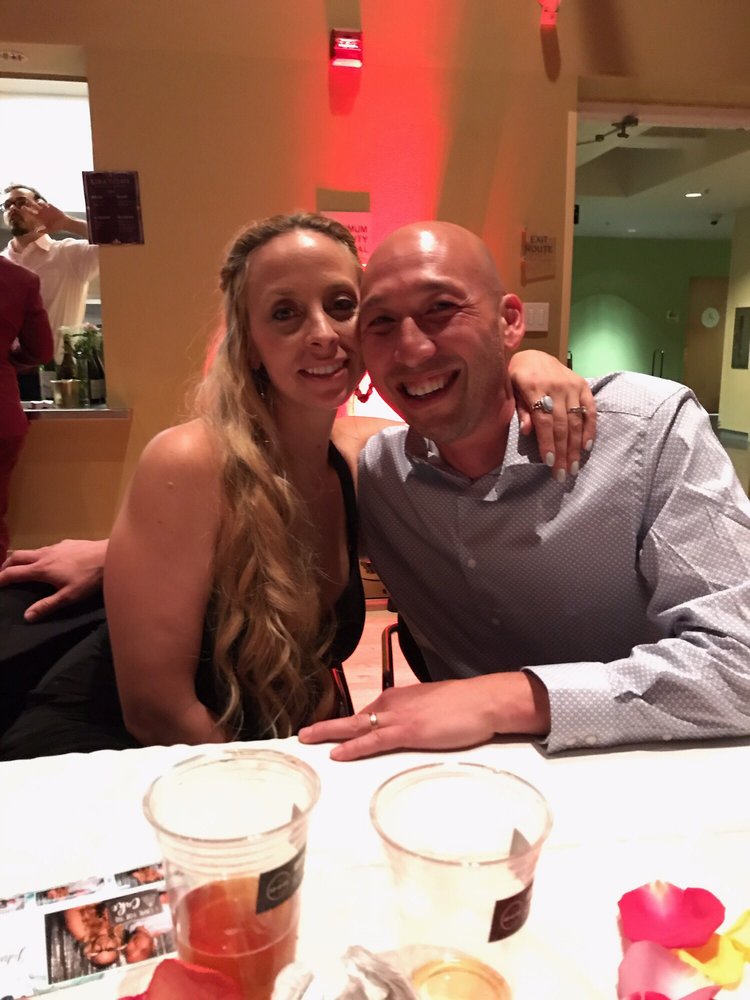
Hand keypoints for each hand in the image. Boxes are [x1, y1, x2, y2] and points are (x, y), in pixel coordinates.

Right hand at [0, 538, 107, 620]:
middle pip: (17, 556)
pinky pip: (46, 548)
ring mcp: (56, 546)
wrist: (109, 556)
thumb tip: (27, 616)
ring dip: (21, 558)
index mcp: (42, 569)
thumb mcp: (69, 596)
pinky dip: (38, 554)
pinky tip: (47, 560)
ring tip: (20, 567)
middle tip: (2, 573)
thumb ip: (47, 605)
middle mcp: (45, 554)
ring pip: (32, 551)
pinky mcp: (66, 543)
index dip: (0, 578)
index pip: (13, 573)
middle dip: (6, 565)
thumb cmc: (89, 578)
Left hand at [19, 199, 67, 236]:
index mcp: (39, 218)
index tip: (23, 208)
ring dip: (35, 202)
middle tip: (27, 202)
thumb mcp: (50, 230)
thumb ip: (43, 230)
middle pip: (33, 207)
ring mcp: (45, 209)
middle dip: (29, 204)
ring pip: (38, 203)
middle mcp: (40, 212)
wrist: (64, 223)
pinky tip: (44, 205)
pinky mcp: (50, 206)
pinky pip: (45, 203)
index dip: (27, 211)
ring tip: (35, 203)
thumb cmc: (56, 227)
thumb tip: (36, 232)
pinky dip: (43, 203)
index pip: (31, 214)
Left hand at [298, 673, 549, 760]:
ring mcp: (397, 717)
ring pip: (355, 727)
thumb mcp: (432, 708)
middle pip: (352, 718)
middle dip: (325, 727)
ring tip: (306, 740)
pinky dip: (353, 747)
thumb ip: (415, 717)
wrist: (483, 700)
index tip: (328, 732)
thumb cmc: (465, 705)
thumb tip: (409, 728)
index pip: (365, 713)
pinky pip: (372, 741)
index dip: (345, 725)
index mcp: (398, 698)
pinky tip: (337, 754)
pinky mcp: (406, 732)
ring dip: (329, 734)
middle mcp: (392, 704)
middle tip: (302, 735)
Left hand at [508, 350, 595, 479]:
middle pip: (562, 424)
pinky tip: (586, 447)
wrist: (534, 354)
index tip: (549, 462)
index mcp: (535, 385)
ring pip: (576, 420)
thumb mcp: (510, 389)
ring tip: (573, 467)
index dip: (547, 442)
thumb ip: (520, 409)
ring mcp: (572, 385)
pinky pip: (589, 409)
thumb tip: (527, 432)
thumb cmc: (517, 376)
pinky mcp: (583, 385)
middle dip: (562, 451)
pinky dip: (590, 428)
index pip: (544, 419)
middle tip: (562, 474)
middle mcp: (556, 385)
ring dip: (575, 447)